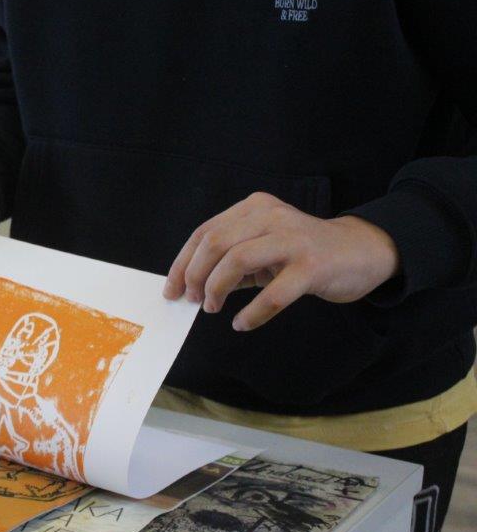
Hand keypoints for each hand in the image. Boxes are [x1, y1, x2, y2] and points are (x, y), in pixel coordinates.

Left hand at [163, 192, 399, 330]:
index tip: (171, 290)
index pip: (204, 232)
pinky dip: (252, 313)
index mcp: (253, 208)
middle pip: (215, 243)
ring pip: (237, 261)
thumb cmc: (303, 253)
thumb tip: (192, 287)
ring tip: (214, 308)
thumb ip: (230, 262)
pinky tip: (242, 323)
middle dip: (195, 276)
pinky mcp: (312, 266)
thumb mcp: (262, 248)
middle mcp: (270, 216)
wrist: (361, 251)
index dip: (182, 263)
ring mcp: (292, 239)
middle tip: (194, 300)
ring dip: (217, 289)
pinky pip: (273, 294)